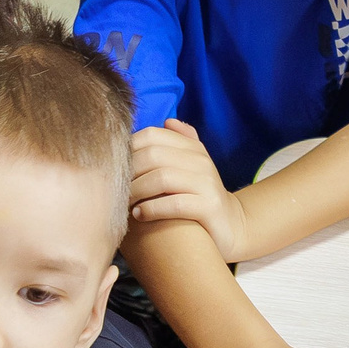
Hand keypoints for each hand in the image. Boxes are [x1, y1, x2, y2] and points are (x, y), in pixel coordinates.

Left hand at [128, 120, 250, 259]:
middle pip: (153, 156)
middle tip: (116, 190)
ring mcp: (207, 183)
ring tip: (125, 204)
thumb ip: (181, 143)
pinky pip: (175, 203)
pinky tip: (139, 215)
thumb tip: (168, 121)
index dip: (128, 150)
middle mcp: (200, 161)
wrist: (233, 226)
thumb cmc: (200, 196)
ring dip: (136, 192)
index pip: (151, 136)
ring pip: (162, 178)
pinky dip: (152, 209)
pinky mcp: (209, 206)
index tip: (116, 168)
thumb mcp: (191, 167)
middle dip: (129, 173)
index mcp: (191, 147)